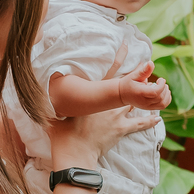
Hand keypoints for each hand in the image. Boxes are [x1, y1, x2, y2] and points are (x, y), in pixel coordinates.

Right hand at [49, 45, 160, 170]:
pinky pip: (138, 124)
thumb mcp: (56, 109)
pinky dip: (148, 122)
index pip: (110, 71)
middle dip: (139, 73)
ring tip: (157, 88)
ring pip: (135, 102)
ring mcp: (116, 115)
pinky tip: (157, 118)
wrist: (74, 149)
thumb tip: (35, 86)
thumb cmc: (63, 131)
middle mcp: (108, 102)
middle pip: (127, 84)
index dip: (119, 56)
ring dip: (145, 96)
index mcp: (94, 94)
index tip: (127, 44)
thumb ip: (52, 97)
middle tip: (150, 64)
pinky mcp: (120, 129)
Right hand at [116, 62, 171, 111]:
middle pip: (161, 98)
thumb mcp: (134, 75)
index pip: (155, 92)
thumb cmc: (128, 83)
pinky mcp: (150, 108)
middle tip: (160, 82)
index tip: (160, 79)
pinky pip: (162, 106)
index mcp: (140, 93)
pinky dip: (166, 99)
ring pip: (163, 104)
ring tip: (163, 87)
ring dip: (167, 95)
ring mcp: (147, 106)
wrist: (122, 94)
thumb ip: (144, 70)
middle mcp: (144, 102)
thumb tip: (151, 63)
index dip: (161, 85)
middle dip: (164, 89)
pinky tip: (163, 92)